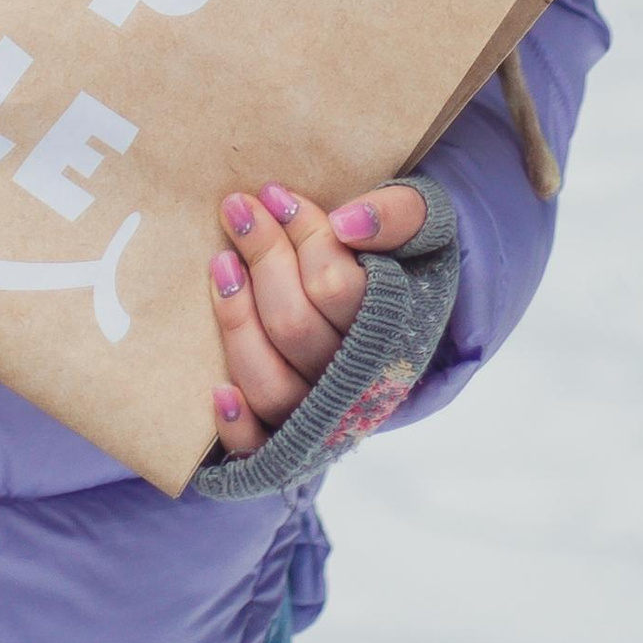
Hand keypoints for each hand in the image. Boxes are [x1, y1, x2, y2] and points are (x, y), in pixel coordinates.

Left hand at [206, 183, 430, 455]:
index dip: (301, 236)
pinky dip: (238, 426)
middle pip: (294, 327)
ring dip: (236, 321)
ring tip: (220, 264)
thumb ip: (401, 215)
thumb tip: (348, 222)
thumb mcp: (426, 227)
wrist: (420, 319)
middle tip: (237, 208)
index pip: (336, 287)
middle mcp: (362, 383)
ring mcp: (327, 415)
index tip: (275, 195)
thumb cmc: (410, 264)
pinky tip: (216, 390)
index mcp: (399, 333)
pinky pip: (262, 448)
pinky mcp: (296, 440)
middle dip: (261, 259)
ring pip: (272, 384)